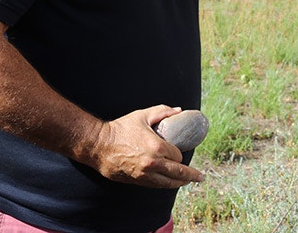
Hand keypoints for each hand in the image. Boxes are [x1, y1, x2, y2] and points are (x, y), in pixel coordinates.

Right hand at [88, 105, 203, 188]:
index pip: (177, 155)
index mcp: (157, 147)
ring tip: (187, 182)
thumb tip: (179, 111)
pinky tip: (170, 184)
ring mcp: (144, 175)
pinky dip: (165, 185)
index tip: (177, 151)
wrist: (98, 145)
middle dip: (190, 175)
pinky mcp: (136, 181)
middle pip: (178, 173)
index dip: (180, 153)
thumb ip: (162, 112)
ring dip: (179, 183)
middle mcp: (153, 164)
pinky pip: (155, 186)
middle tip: (199, 177)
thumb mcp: (142, 115)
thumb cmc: (120, 128)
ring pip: (167, 183)